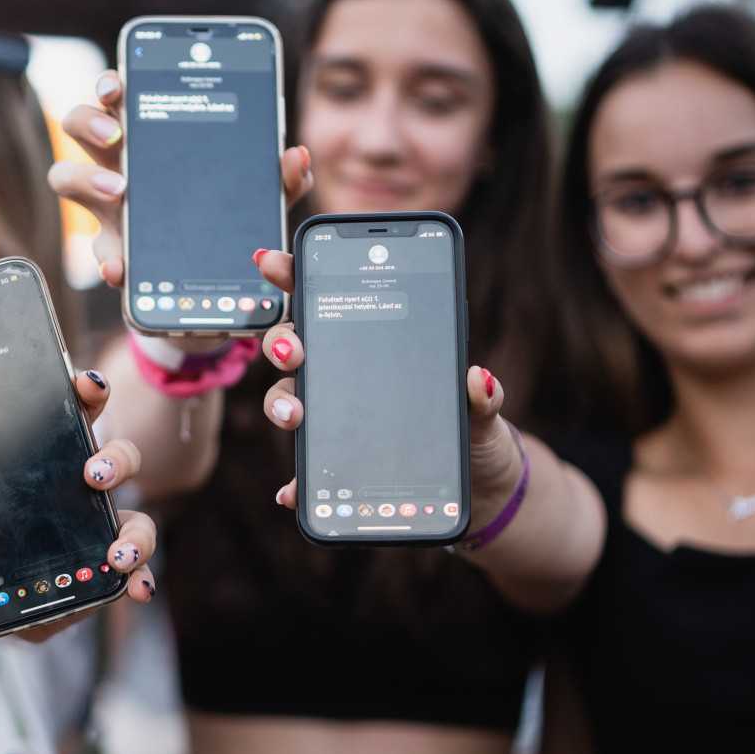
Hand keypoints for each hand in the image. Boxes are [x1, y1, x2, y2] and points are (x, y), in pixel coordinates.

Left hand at [0, 367, 159, 637]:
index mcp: (44, 467)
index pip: (72, 418)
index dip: (86, 394)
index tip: (86, 384)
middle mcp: (81, 492)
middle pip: (116, 458)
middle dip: (114, 459)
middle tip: (93, 474)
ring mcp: (101, 530)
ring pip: (138, 517)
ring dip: (135, 533)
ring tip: (116, 553)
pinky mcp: (112, 567)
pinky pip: (138, 570)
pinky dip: (142, 578)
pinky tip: (139, 589)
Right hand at [46, 68, 313, 308]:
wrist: (215, 286)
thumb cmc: (230, 222)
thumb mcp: (261, 198)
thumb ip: (280, 179)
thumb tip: (295, 156)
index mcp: (153, 138)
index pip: (121, 98)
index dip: (111, 84)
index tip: (119, 85)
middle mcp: (119, 164)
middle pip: (79, 124)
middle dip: (89, 121)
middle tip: (117, 137)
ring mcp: (109, 208)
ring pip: (65, 177)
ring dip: (85, 179)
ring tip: (120, 193)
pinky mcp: (114, 252)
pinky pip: (99, 252)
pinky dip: (110, 260)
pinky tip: (124, 267)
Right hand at [248, 249, 522, 530]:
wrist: (475, 486)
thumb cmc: (472, 432)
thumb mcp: (482, 412)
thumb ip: (481, 397)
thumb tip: (479, 380)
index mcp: (372, 346)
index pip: (326, 301)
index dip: (294, 276)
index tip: (272, 261)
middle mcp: (343, 376)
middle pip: (295, 347)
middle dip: (282, 343)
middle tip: (294, 351)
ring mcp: (333, 419)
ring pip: (288, 399)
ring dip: (280, 403)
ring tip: (294, 415)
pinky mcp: (335, 463)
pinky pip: (306, 470)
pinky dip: (295, 482)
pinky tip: (291, 492)